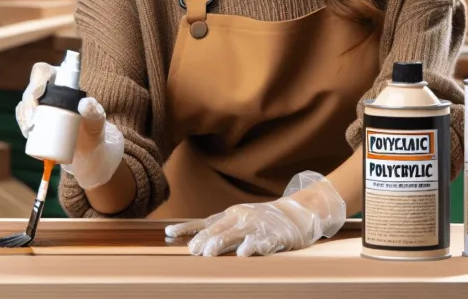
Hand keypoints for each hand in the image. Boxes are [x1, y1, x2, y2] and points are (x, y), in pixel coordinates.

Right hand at [15, 62, 124, 189]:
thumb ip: (95, 112)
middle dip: (28, 104)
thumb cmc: (94, 129)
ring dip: (23, 116)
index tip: (38, 96)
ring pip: (24, 103)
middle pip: (31, 89)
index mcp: (63, 80)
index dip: (36, 80)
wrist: (89, 149)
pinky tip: (27, 133)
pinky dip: (22, 124)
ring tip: (31, 131)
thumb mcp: (97, 121)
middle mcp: (49, 88)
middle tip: (34, 123)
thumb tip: (84, 103)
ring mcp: (41, 103)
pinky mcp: (36, 117)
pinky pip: (23, 116)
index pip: (43, 71)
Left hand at [164, 171, 345, 256]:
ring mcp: (258, 226)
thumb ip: (219, 229)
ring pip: (237, 235)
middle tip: (192, 250)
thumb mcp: (239, 220)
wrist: (299, 213)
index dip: (187, 228)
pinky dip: (253, 247)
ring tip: (210, 253)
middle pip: (219, 229)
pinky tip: (244, 254)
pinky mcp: (275, 236)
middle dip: (204, 239)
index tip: (168, 233)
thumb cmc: (264, 220)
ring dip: (222, 243)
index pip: (205, 222)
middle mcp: (242, 218)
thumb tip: (191, 242)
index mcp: (232, 215)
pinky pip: (263, 242)